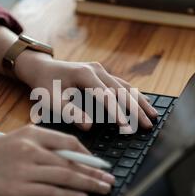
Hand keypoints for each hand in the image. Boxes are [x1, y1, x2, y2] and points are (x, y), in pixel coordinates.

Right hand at [0, 125, 114, 195]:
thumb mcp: (17, 139)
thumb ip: (42, 145)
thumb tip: (70, 158)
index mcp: (32, 133)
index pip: (69, 142)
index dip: (88, 154)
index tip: (98, 163)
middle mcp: (32, 149)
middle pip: (72, 161)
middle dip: (95, 172)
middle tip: (110, 179)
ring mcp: (26, 169)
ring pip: (66, 176)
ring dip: (89, 184)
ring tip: (103, 189)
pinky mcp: (19, 188)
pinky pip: (51, 191)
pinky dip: (70, 194)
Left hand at [14, 50, 158, 130]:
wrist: (42, 68)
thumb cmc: (44, 85)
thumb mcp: (49, 100)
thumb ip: (68, 112)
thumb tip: (88, 125)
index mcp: (84, 75)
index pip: (106, 97)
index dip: (117, 113)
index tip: (127, 127)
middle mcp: (96, 70)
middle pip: (122, 91)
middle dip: (136, 109)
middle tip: (147, 125)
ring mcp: (101, 70)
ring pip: (126, 87)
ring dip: (140, 102)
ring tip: (153, 116)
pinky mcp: (102, 73)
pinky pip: (122, 85)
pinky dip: (134, 96)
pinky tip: (143, 104)